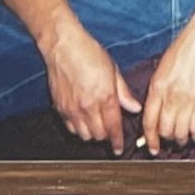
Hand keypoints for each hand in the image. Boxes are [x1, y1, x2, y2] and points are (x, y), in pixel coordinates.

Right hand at [41, 21, 139, 153]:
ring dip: (93, 134)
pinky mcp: (59, 106)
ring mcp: (71, 108)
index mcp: (105, 97)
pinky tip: (83, 120)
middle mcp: (87, 106)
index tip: (119, 149)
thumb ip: (124, 93)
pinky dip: (78, 129)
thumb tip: (135, 108)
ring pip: (84, 135)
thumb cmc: (89, 53)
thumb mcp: (114, 71)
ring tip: (98, 126)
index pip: (114, 127)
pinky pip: (70, 127)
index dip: (117, 141)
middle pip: (99, 135)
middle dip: (107, 136)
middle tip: (112, 131)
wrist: (63, 46)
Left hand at [142, 10, 194, 149]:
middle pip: (165, 128)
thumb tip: (156, 106)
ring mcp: (189, 97)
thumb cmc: (185, 47)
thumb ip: (159, 88)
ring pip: (181, 129)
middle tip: (169, 142)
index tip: (151, 146)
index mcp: (158, 87)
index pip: (149, 120)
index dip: (149, 137)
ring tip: (182, 140)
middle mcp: (171, 95)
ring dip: (181, 139)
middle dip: (166, 140)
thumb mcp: (163, 67)